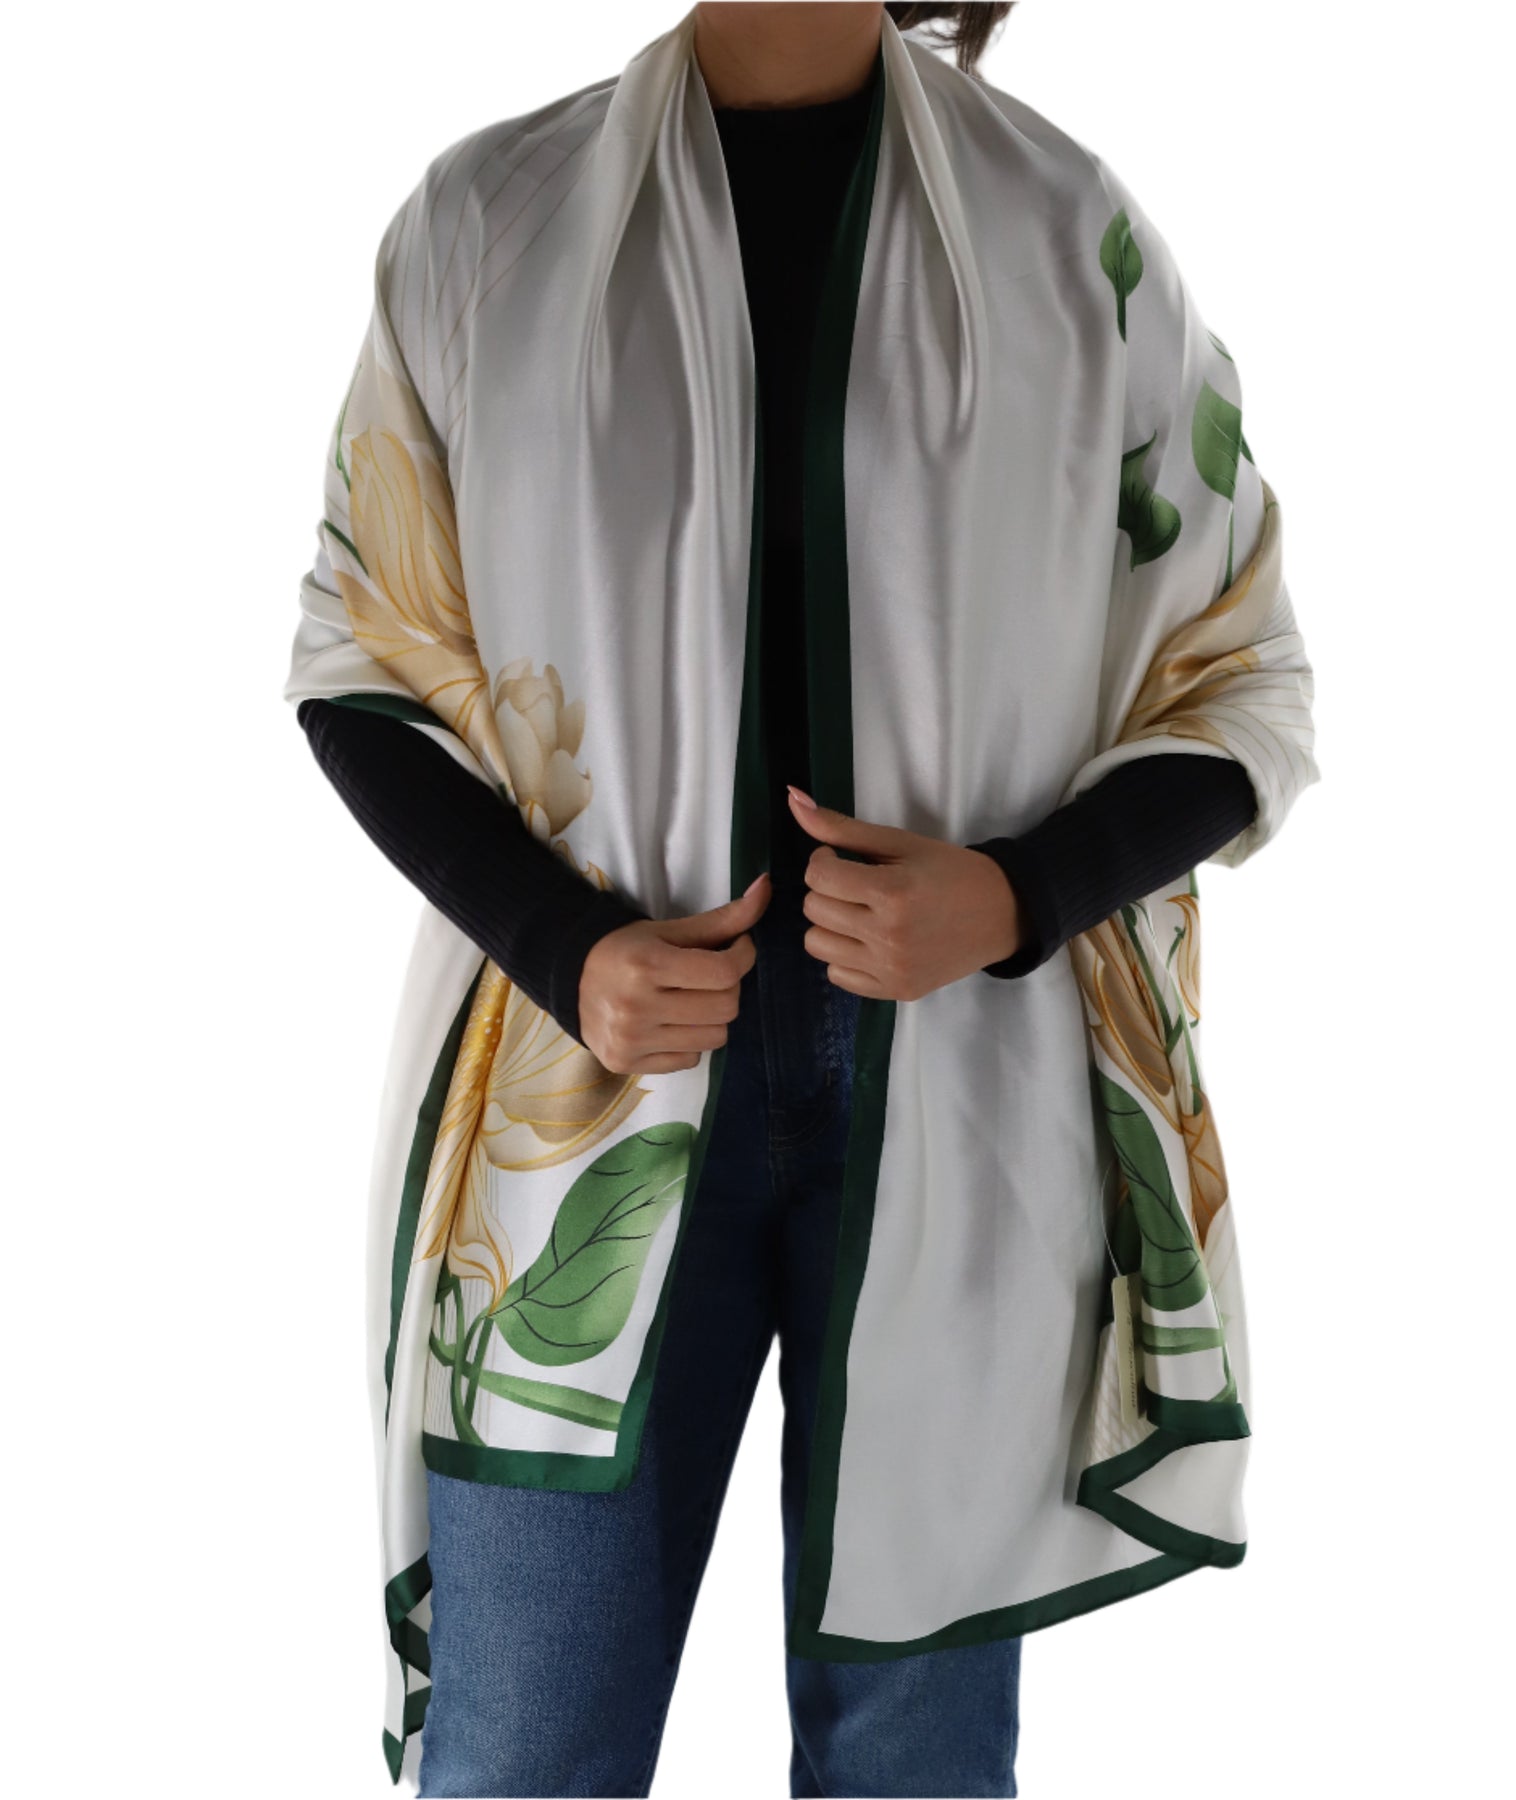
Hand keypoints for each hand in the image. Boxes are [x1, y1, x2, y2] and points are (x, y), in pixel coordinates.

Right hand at [578, 873, 770, 1073]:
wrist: (569, 978)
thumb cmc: (626, 948)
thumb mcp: (669, 930)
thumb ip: (723, 918)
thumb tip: (767, 886)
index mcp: (647, 965)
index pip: (724, 971)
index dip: (743, 956)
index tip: (737, 948)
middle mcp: (636, 1006)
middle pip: (726, 1007)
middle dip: (729, 987)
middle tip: (712, 975)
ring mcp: (631, 1040)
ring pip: (715, 1038)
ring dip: (713, 1017)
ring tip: (692, 1000)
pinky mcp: (627, 1063)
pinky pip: (691, 1059)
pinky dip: (691, 1041)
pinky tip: (671, 1023)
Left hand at [786, 786, 1022, 1000]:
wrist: (1001, 914)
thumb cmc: (950, 871)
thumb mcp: (900, 842)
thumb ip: (842, 827)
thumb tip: (792, 798)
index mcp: (892, 893)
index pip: (818, 877)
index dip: (823, 861)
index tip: (842, 859)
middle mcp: (889, 936)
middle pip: (815, 910)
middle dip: (827, 890)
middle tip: (855, 885)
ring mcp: (891, 969)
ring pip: (817, 945)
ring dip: (829, 924)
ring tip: (858, 912)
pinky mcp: (895, 991)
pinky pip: (837, 975)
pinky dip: (844, 956)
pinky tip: (868, 940)